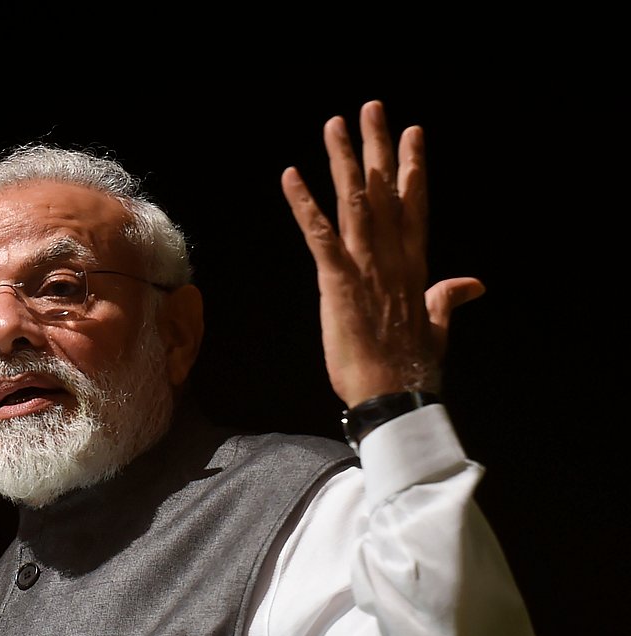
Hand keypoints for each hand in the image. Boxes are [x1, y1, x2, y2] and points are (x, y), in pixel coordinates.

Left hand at [281, 100, 484, 407]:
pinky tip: (292, 177)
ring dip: (342, 162)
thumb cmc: (413, 369)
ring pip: (354, 203)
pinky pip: (319, 236)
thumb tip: (474, 283)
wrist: (394, 398)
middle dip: (377, 148)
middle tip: (372, 108)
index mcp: (414, 268)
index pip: (414, 207)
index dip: (413, 168)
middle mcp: (392, 259)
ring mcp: (365, 269)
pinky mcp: (338, 284)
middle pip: (386, 192)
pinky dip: (304, 206)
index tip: (413, 133)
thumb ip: (449, 298)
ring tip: (335, 125)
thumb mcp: (437, 328)